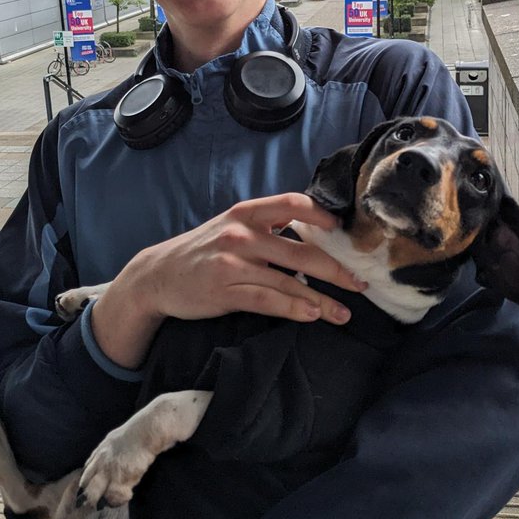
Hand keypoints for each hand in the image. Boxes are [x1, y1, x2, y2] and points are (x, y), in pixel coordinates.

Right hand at [91, 193, 368, 366]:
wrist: (157, 275)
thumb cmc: (202, 252)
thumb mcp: (230, 227)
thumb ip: (266, 227)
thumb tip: (312, 233)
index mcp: (246, 213)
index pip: (292, 203)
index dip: (322, 214)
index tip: (343, 231)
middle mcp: (241, 234)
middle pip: (301, 250)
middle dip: (336, 270)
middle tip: (361, 283)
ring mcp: (233, 262)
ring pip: (290, 281)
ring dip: (322, 300)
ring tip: (345, 313)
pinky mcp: (225, 291)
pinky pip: (268, 300)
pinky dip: (294, 309)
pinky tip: (312, 316)